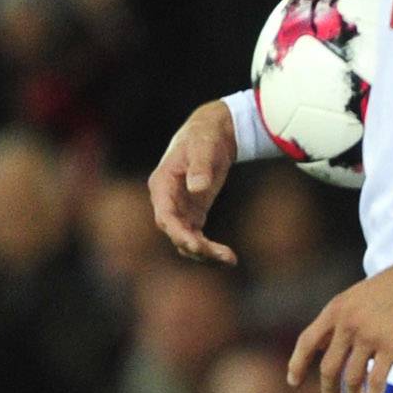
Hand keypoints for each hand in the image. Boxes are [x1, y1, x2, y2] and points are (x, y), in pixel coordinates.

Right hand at [149, 102, 239, 264]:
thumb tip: (197, 188)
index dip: (178, 233)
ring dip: (205, 254)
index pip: (164, 216)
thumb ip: (200, 167)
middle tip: (223, 257)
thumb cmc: (204, 136)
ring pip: (185, 240)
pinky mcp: (193, 214)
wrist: (211, 133)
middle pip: (175, 233)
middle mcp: (166, 201)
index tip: (197, 245)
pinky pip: (197, 238)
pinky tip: (228, 258)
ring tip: (230, 260)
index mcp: (162, 185)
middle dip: (196, 248)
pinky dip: (209, 249)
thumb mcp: (204, 147)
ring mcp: (179, 210)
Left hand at [288, 244, 392, 392]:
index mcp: (336, 309)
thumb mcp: (358, 295)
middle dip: (329, 392)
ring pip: (351, 379)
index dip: (297, 365)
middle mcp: (347, 324)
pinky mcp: (391, 347)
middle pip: (328, 368)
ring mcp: (368, 336)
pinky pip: (376, 381)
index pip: (307, 342)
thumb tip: (337, 350)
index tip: (293, 382)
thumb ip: (344, 320)